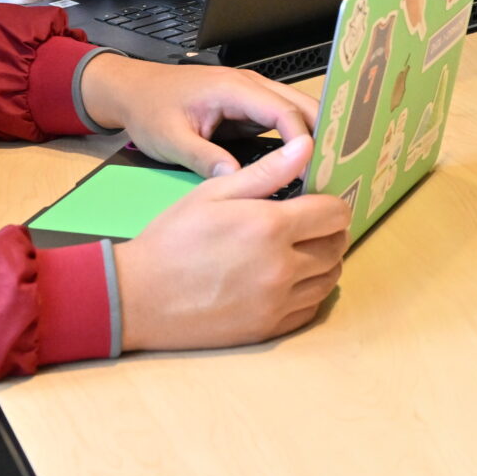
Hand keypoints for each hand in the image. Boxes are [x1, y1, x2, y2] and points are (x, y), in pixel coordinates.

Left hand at [77, 54, 318, 174]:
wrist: (132, 91)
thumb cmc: (149, 109)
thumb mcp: (171, 139)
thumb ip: (204, 158)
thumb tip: (236, 180)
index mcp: (234, 88)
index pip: (283, 111)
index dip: (303, 140)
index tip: (314, 170)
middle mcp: (250, 86)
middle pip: (301, 106)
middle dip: (321, 136)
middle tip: (335, 173)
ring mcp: (251, 96)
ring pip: (295, 113)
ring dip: (311, 138)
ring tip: (326, 171)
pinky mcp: (247, 109)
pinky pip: (280, 122)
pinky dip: (295, 141)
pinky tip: (302, 166)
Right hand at [113, 143, 350, 349]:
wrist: (138, 296)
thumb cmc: (173, 238)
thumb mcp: (213, 193)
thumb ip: (266, 172)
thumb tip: (307, 146)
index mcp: (271, 227)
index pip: (335, 213)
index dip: (331, 203)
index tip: (316, 202)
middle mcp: (282, 267)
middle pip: (337, 246)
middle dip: (328, 231)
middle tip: (307, 225)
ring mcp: (277, 303)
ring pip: (329, 279)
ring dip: (323, 262)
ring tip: (298, 251)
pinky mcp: (269, 329)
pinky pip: (311, 308)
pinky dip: (309, 292)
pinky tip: (287, 280)